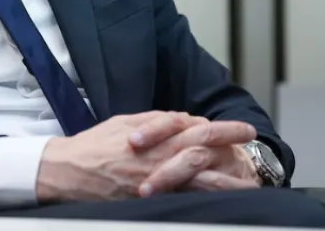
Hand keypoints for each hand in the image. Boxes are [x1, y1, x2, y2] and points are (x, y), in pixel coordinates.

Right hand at [36, 111, 254, 202]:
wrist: (67, 172)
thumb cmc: (94, 145)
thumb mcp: (125, 122)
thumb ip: (157, 121)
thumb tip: (182, 119)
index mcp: (156, 137)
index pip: (199, 130)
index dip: (224, 130)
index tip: (243, 131)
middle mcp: (160, 158)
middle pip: (205, 152)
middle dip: (234, 150)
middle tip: (257, 156)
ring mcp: (155, 182)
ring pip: (199, 181)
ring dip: (227, 182)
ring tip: (250, 184)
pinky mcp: (147, 201)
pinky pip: (181, 201)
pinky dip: (202, 202)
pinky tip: (219, 204)